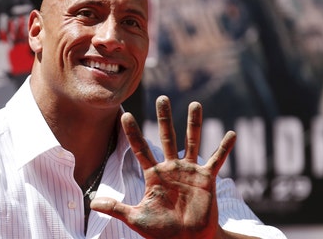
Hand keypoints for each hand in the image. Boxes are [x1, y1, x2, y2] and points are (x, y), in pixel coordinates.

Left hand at [91, 95, 236, 238]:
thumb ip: (116, 208)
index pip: (140, 149)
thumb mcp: (136, 219)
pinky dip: (223, 148)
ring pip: (192, 141)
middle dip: (164, 117)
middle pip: (167, 136)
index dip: (132, 132)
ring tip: (194, 104)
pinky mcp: (206, 179)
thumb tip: (92, 204)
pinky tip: (231, 134)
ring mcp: (189, 172)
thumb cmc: (161, 232)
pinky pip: (216, 160)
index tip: (124, 114)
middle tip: (162, 97)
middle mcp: (171, 168)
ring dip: (194, 123)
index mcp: (153, 175)